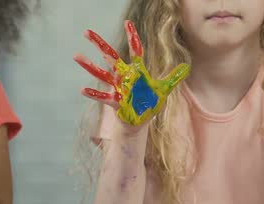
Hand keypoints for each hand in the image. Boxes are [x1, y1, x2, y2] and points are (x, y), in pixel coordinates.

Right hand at [74, 20, 189, 126]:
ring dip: (89, 65)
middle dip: (99, 44)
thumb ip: (173, 78)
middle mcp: (124, 77)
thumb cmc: (148, 104)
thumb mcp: (163, 90)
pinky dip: (93, 93)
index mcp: (136, 71)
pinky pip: (103, 96)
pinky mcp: (115, 101)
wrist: (139, 121)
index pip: (134, 50)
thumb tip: (186, 67)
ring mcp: (117, 88)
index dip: (132, 36)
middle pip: (110, 57)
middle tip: (86, 32)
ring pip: (101, 74)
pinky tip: (82, 89)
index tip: (127, 22)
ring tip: (77, 56)